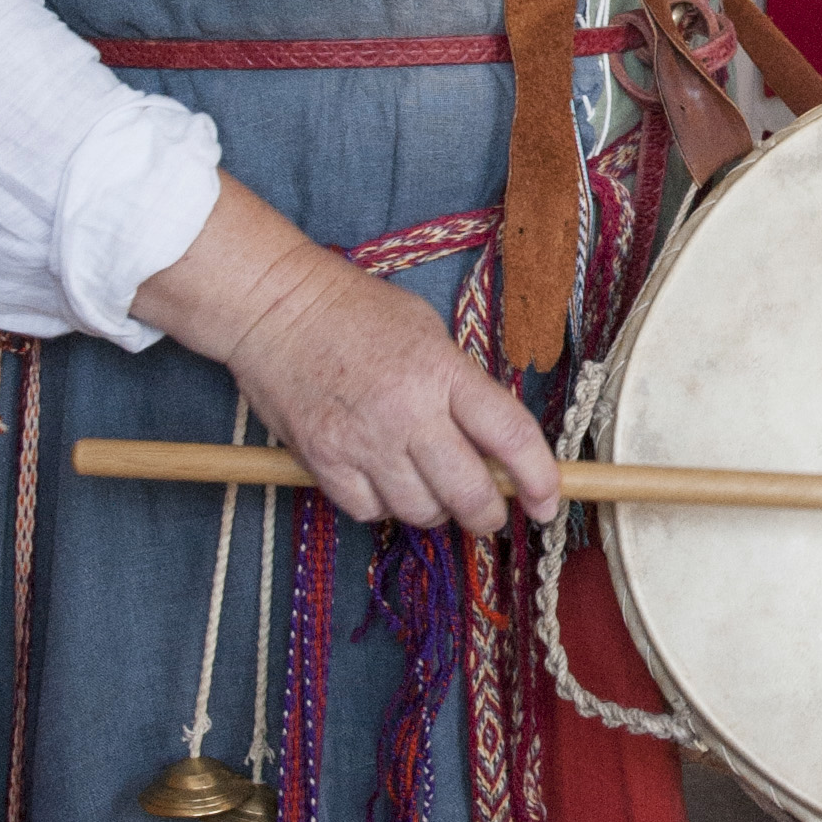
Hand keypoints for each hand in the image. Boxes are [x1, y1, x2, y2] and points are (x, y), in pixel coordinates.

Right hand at [131, 178, 561, 537]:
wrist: (274, 307)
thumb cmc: (357, 311)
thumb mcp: (430, 333)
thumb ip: (464, 387)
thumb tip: (494, 446)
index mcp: (443, 372)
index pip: (511, 436)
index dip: (539, 479)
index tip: (548, 503)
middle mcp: (408, 412)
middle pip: (470, 493)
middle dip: (489, 514)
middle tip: (489, 512)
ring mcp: (363, 441)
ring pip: (421, 512)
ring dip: (435, 510)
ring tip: (430, 487)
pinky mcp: (323, 461)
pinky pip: (370, 512)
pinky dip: (384, 507)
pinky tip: (384, 482)